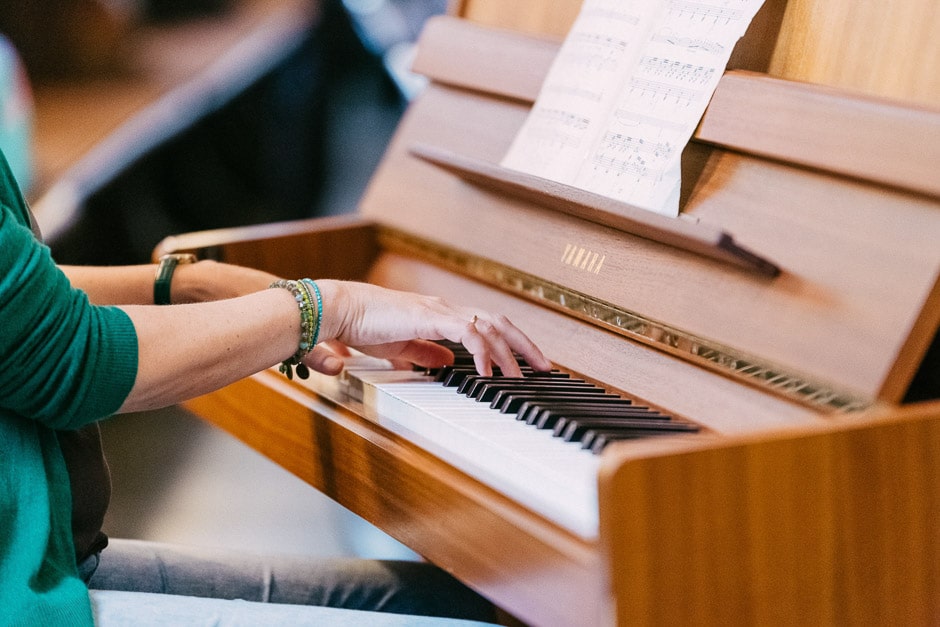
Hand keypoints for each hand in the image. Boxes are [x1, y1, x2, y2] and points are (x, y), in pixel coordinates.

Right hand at [302, 280, 550, 376]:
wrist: (341, 311)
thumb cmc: (363, 327)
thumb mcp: (402, 347)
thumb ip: (427, 354)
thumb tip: (447, 365)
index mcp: (441, 315)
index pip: (487, 325)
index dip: (510, 343)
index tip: (527, 363)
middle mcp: (446, 308)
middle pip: (499, 322)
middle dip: (524, 345)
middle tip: (545, 367)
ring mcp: (440, 310)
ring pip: (489, 326)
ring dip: (509, 352)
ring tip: (522, 376)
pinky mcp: (430, 316)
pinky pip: (467, 333)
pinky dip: (483, 352)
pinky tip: (490, 373)